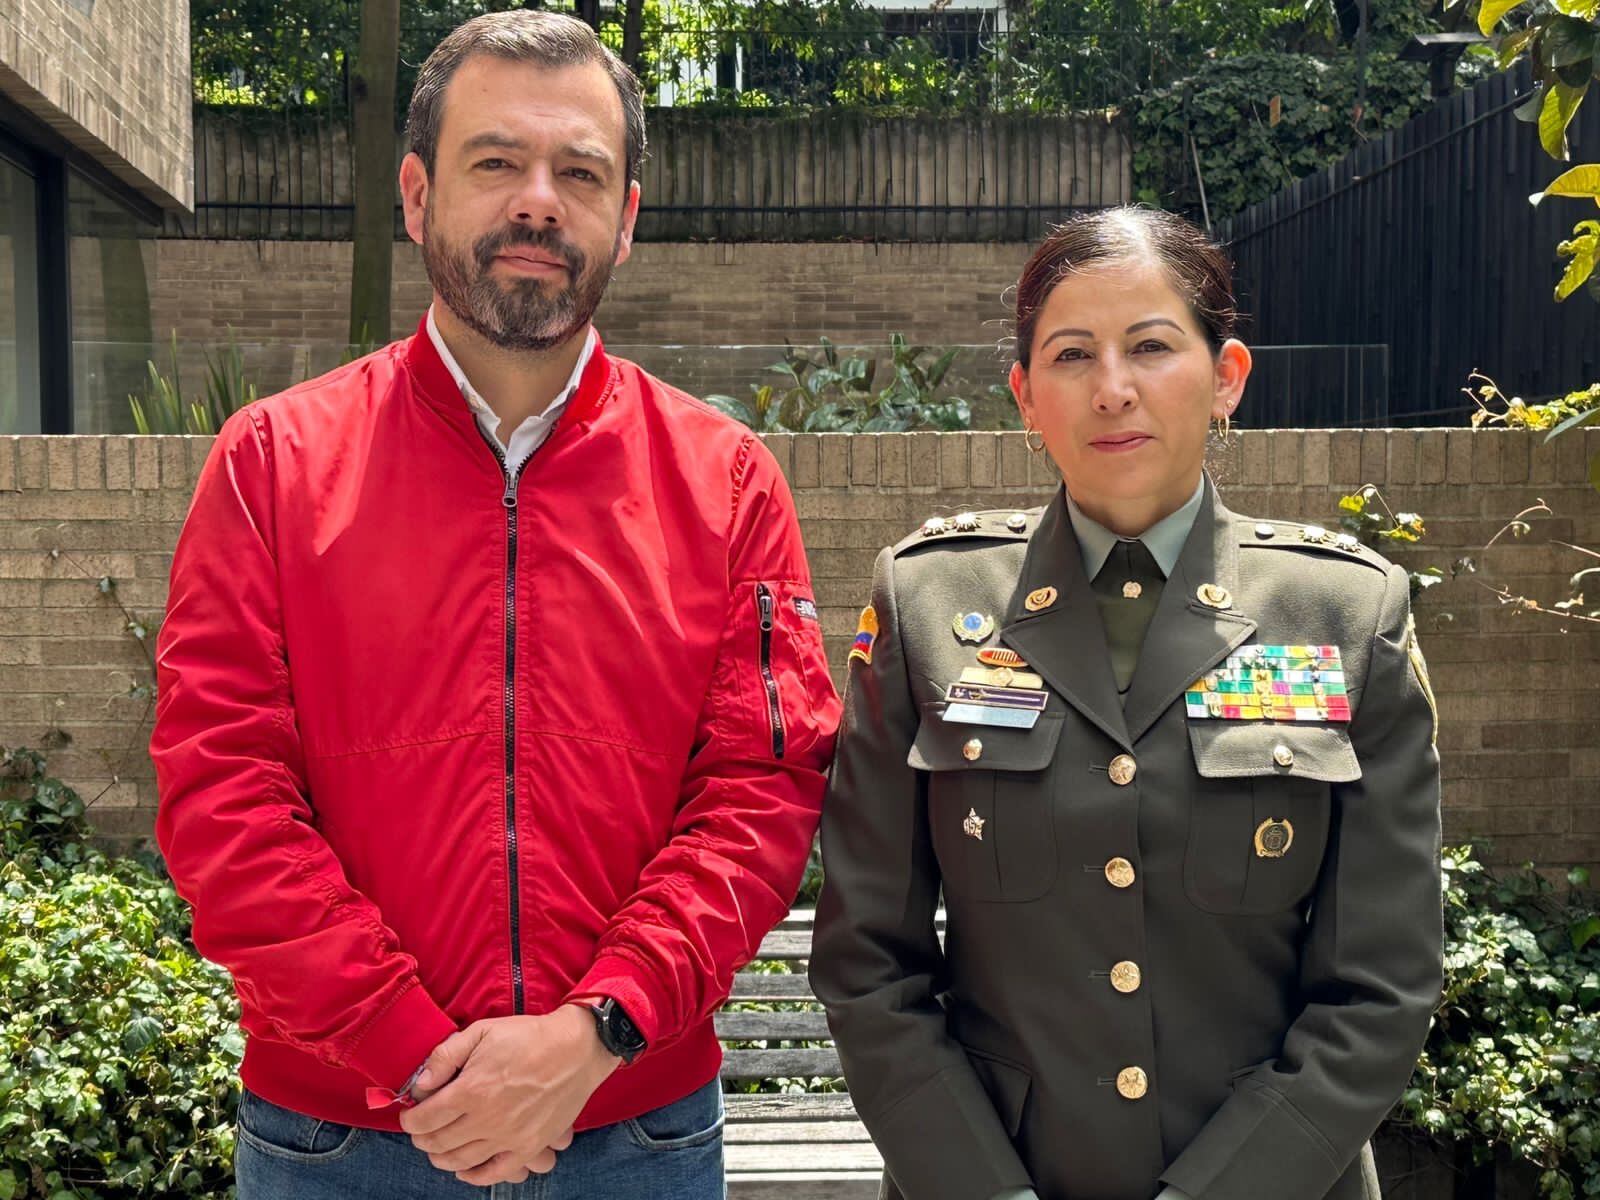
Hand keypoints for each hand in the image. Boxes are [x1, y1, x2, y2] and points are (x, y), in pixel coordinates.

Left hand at [400, 1004, 619, 1185]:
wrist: (577, 1049)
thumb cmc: (529, 1037)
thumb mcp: (482, 1031)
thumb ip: (445, 1056)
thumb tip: (421, 1084)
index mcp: (472, 1089)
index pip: (425, 1118)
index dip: (410, 1119)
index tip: (410, 1115)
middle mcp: (487, 1119)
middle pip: (438, 1142)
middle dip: (422, 1138)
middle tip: (421, 1130)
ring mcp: (509, 1137)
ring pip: (460, 1161)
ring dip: (441, 1157)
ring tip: (438, 1147)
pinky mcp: (529, 1146)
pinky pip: (494, 1173)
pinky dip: (473, 1176)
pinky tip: (464, 1169)